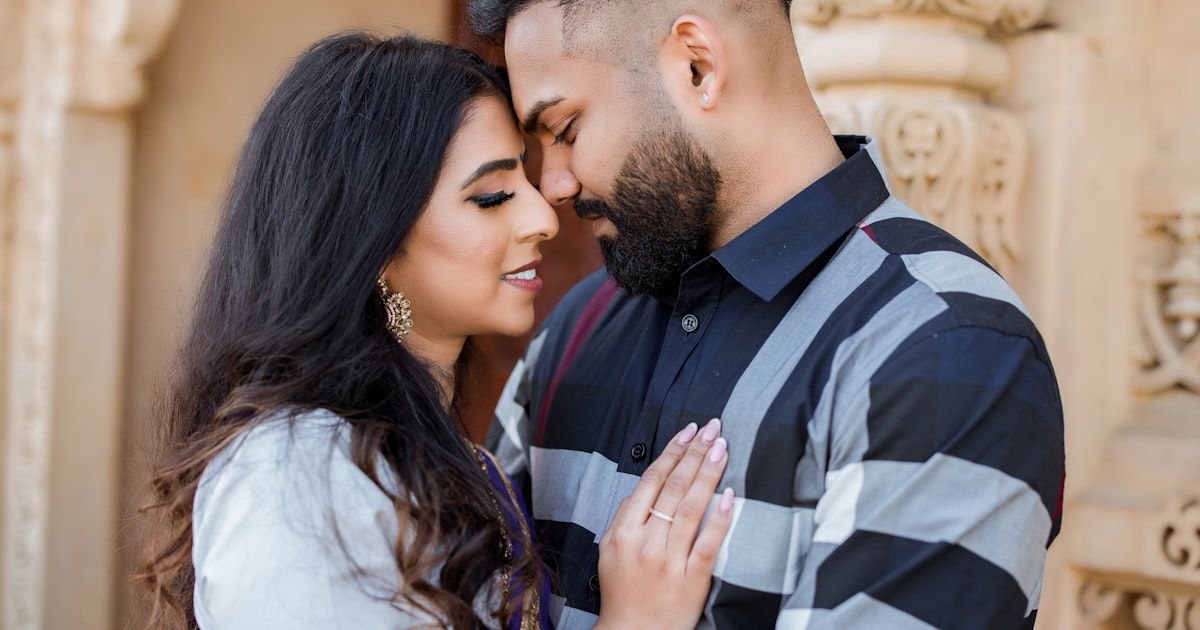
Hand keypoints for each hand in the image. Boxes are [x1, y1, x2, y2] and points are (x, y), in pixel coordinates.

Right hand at [594, 418, 734, 629]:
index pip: (651, 481)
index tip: (688, 431)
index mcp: (624, 532)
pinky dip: (719, 517)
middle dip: (694, 453)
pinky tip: (728, 493)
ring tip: (721, 447)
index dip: (672, 453)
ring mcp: (670, 560)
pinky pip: (708, 543)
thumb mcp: (608, 551)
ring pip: (691, 508)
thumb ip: (622, 518)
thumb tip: (642, 488)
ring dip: (708, 474)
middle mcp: (647, 542)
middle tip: (712, 428)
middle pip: (674, 488)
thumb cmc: (622, 593)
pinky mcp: (693, 579)